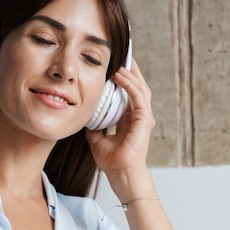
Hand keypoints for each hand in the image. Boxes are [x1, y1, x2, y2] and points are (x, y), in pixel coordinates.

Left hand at [85, 58, 154, 199]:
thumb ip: (95, 128)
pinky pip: (138, 96)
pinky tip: (120, 75)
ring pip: (140, 88)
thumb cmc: (112, 162)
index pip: (127, 94)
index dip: (122, 80)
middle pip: (137, 87)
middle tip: (122, 56)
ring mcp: (143, 118)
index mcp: (130, 120)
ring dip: (130, 74)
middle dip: (130, 71)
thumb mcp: (97, 140)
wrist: (120, 173)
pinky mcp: (144, 120)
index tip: (113, 67)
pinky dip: (129, 84)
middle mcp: (139, 117)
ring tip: (120, 61)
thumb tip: (85, 120)